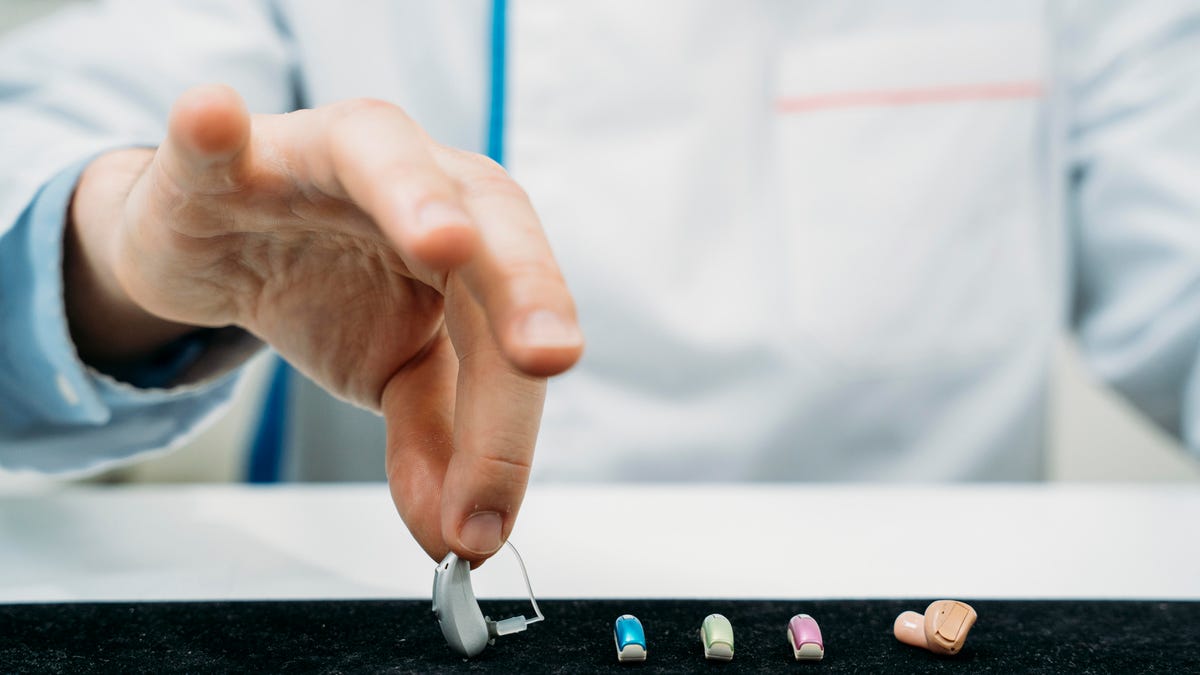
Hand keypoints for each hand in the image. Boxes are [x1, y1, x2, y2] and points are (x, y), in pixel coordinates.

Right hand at [66, 85, 583, 562]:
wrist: (220, 250)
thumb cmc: (328, 293)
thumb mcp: (394, 374)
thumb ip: (436, 443)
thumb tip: (463, 537)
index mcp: (477, 240)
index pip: (510, 325)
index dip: (509, 418)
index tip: (490, 508)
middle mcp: (422, 181)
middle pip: (490, 218)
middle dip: (524, 284)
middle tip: (544, 355)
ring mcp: (323, 159)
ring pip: (381, 152)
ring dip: (415, 193)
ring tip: (443, 240)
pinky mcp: (228, 159)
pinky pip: (219, 137)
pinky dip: (215, 128)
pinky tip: (216, 121)